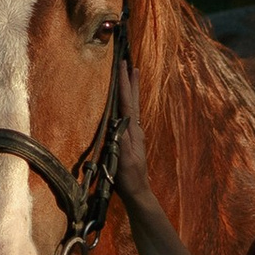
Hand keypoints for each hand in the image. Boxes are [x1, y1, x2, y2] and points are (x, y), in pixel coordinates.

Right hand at [115, 57, 156, 212]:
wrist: (137, 192)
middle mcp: (135, 129)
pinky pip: (130, 114)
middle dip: (132, 81)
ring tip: (133, 75)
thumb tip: (118, 120)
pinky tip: (127, 103)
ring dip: (132, 90)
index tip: (122, 66)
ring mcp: (135, 134)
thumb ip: (121, 140)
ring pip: (133, 106)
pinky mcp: (132, 140)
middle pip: (133, 100)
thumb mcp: (123, 159)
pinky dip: (129, 103)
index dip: (124, 84)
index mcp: (132, 131)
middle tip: (131, 63)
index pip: (127, 102)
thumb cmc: (127, 177)